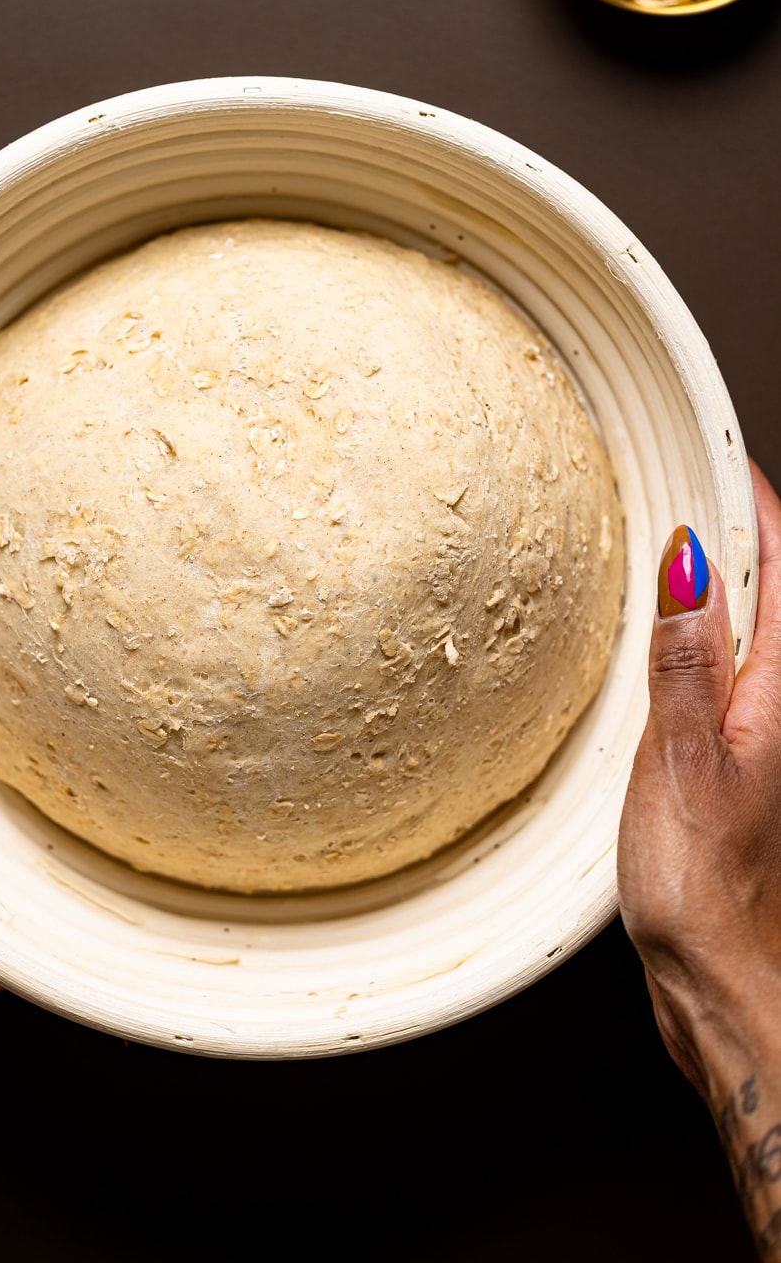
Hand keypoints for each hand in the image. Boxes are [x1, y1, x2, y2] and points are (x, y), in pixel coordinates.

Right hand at [619, 460, 780, 1253]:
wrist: (718, 972)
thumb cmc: (706, 883)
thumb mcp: (683, 755)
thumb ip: (687, 653)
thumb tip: (690, 560)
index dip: (752, 498)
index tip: (714, 447)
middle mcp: (780, 698)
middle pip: (768, 583)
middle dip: (729, 522)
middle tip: (674, 474)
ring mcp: (760, 722)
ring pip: (744, 619)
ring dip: (710, 572)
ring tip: (656, 531)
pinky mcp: (733, 747)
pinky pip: (720, 657)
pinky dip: (691, 623)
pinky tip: (651, 629)